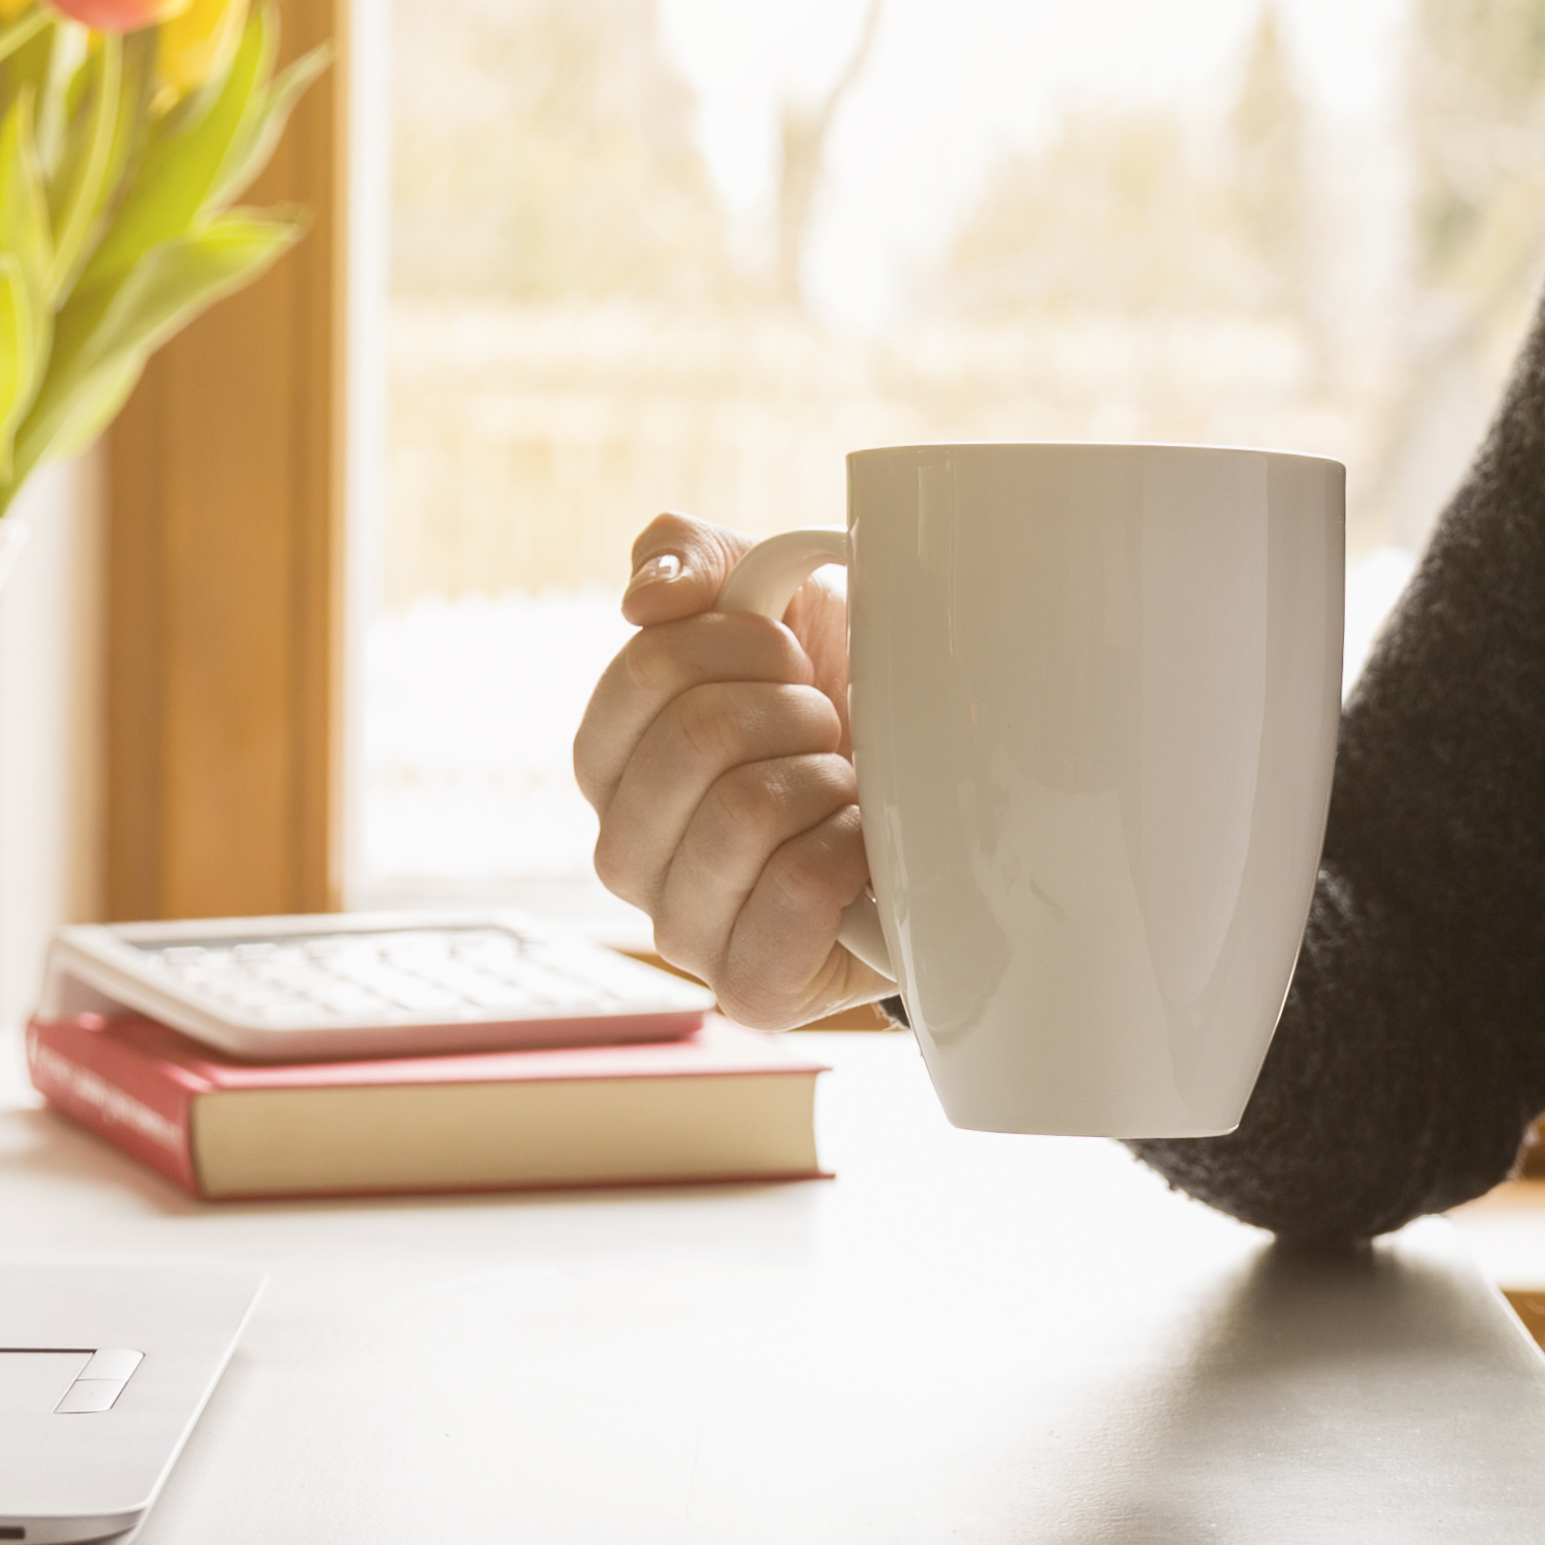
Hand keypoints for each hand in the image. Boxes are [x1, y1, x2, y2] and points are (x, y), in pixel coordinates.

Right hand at [572, 512, 896, 1032]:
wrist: (933, 801)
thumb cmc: (841, 696)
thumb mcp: (774, 597)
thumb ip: (692, 557)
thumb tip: (648, 595)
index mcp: (612, 757)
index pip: (647, 668)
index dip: (739, 640)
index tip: (789, 652)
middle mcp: (625, 848)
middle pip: (696, 738)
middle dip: (794, 709)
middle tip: (828, 729)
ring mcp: (679, 926)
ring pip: (744, 813)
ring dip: (825, 781)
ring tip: (846, 792)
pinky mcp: (747, 987)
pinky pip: (788, 899)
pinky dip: (845, 856)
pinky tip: (859, 852)